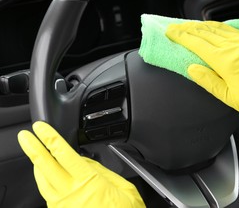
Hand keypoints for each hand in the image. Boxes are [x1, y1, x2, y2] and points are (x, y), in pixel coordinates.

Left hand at [18, 121, 144, 207]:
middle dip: (33, 148)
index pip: (63, 154)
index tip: (41, 128)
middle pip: (45, 166)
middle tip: (25, 136)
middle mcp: (71, 194)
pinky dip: (45, 181)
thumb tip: (85, 161)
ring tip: (37, 154)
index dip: (50, 138)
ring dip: (38, 165)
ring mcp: (63, 205)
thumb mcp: (123, 186)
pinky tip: (50, 176)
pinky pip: (48, 194)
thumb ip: (102, 171)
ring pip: (42, 181)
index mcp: (88, 182)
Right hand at [166, 21, 238, 174]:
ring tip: (190, 25)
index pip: (198, 43)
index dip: (182, 36)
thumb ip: (208, 80)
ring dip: (202, 26)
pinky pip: (232, 30)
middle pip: (206, 33)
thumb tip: (192, 69)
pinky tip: (215, 28)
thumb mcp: (228, 96)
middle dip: (188, 28)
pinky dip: (219, 27)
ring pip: (219, 29)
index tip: (170, 31)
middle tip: (175, 27)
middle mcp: (235, 48)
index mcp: (226, 61)